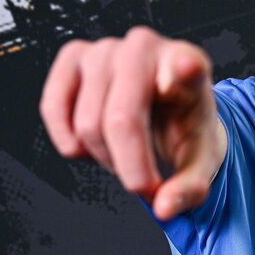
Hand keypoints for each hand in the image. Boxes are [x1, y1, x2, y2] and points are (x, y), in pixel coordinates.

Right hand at [39, 25, 226, 219]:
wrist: (168, 107)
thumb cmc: (185, 128)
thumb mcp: (201, 162)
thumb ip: (190, 189)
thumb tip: (163, 208)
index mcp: (189, 65)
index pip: (184, 63)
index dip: (181, 69)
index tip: (186, 68)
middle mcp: (145, 47)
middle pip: (121, 119)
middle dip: (129, 166)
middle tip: (143, 186)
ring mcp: (105, 48)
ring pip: (87, 124)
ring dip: (105, 158)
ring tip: (125, 154)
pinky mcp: (73, 56)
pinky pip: (53, 109)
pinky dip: (71, 143)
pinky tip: (94, 143)